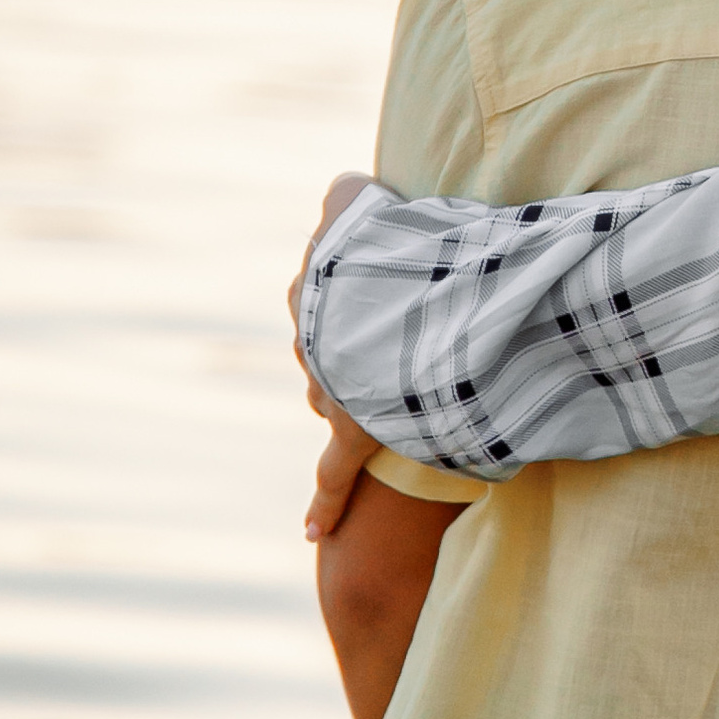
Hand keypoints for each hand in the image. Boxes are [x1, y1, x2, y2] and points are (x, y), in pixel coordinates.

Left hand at [292, 171, 382, 537]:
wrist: (394, 298)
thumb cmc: (390, 244)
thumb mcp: (361, 200)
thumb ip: (348, 193)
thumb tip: (343, 186)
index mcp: (317, 291)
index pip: (327, 285)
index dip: (366, 283)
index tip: (397, 281)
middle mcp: (314, 341)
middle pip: (328, 345)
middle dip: (357, 342)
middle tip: (406, 331)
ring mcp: (331, 388)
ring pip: (331, 395)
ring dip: (359, 394)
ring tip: (403, 389)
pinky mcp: (351, 431)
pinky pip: (335, 474)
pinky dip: (324, 504)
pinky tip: (312, 531)